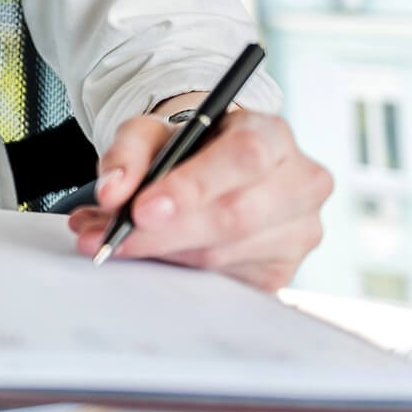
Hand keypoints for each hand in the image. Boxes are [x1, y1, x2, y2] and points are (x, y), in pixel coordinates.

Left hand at [67, 106, 332, 291]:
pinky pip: (225, 280)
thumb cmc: (189, 147)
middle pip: (236, 215)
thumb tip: (112, 191)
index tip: (142, 209)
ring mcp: (299, 231)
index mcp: (273, 134)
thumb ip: (127, 152)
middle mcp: (300, 183)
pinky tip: (155, 254)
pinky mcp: (282, 270)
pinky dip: (180, 269)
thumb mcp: (152, 131)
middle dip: (167, 231)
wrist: (214, 169)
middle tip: (116, 236)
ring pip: (225, 253)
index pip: (244, 157)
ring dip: (165, 251)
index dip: (193, 186)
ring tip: (118, 240)